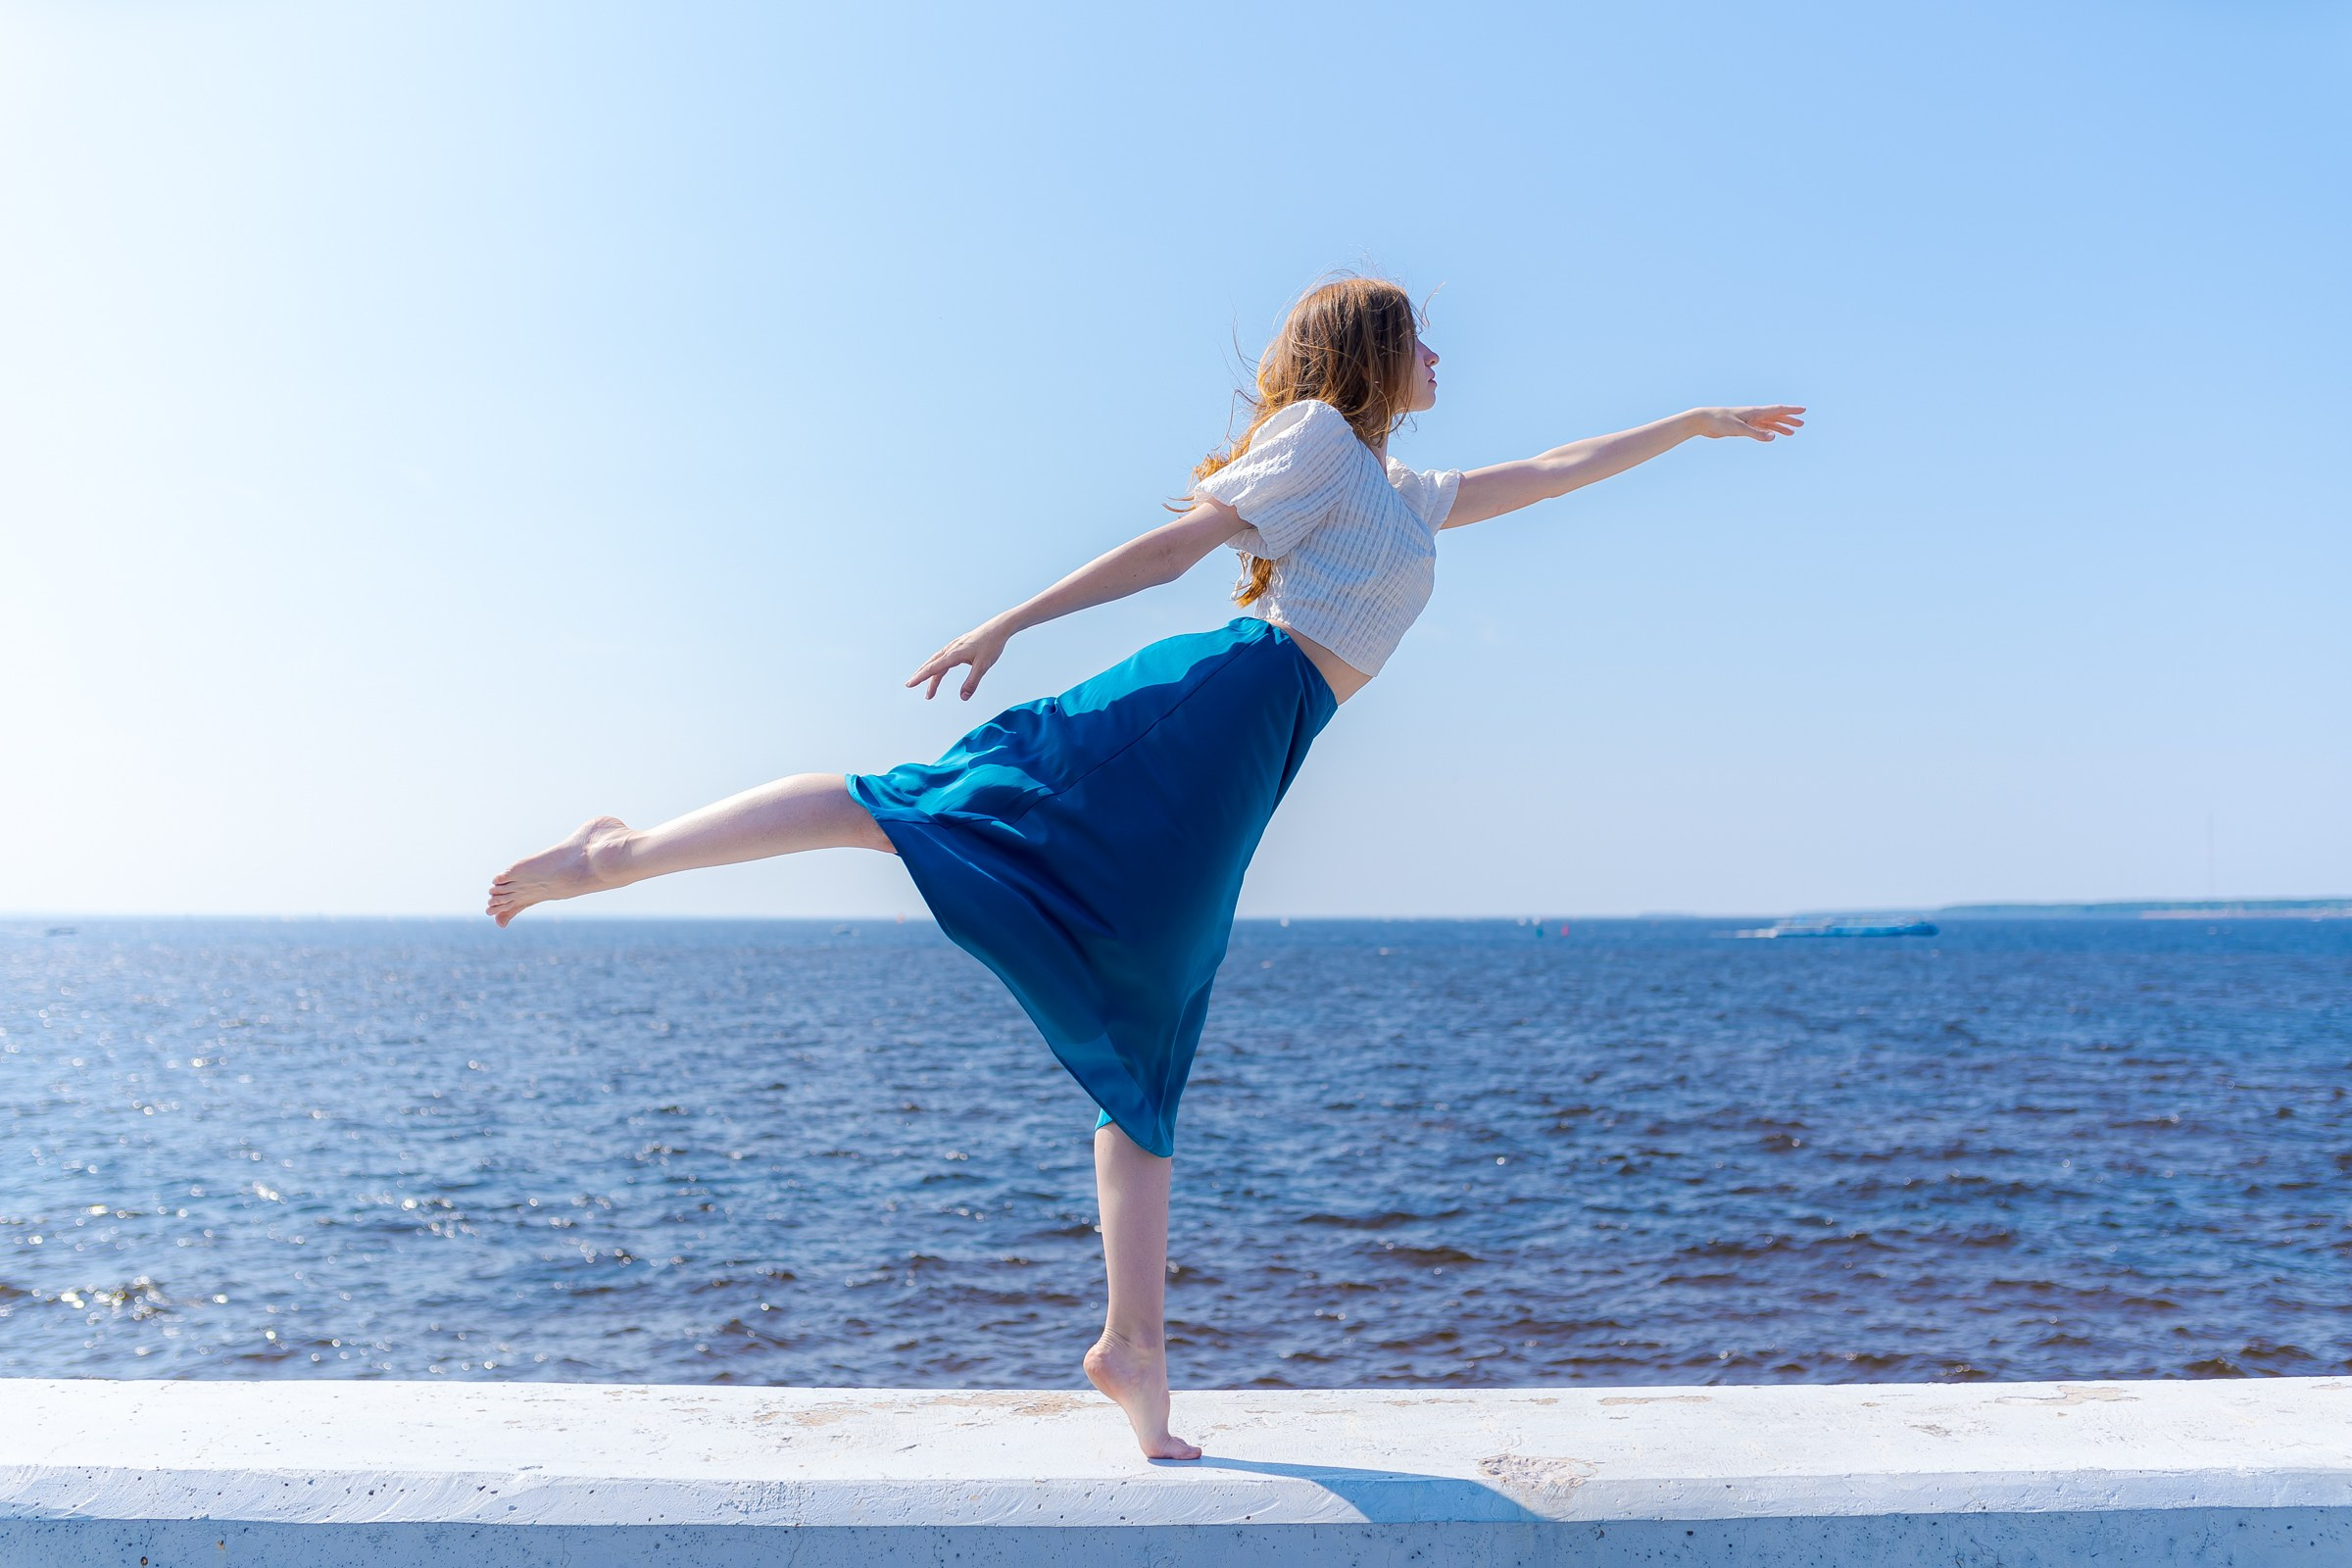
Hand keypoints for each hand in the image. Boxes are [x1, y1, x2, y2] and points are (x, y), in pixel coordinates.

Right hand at [906, 621, 1010, 700]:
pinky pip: (943, 656)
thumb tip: (963, 697)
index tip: (909, 684)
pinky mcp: (959, 645)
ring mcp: (954, 646)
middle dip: (921, 676)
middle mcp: (951, 649)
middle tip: (910, 685)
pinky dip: (938, 665)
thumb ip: (972, 682)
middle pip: (931, 664)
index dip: (920, 678)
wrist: (998, 628)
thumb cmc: (992, 645)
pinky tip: (939, 670)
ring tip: (929, 688)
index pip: (933, 668)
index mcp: (954, 654)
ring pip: (937, 660)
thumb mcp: (983, 666)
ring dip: (930, 673)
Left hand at [1691, 405, 1805, 439]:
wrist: (1704, 420)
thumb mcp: (1739, 429)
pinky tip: (1772, 435)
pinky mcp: (1742, 427)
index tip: (1803, 410)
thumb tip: (1774, 437)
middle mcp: (1754, 415)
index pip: (1777, 410)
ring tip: (1792, 433)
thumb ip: (1756, 434)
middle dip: (1789, 420)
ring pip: (1769, 423)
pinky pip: (1760, 429)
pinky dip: (1768, 431)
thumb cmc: (1720, 421)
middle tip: (1801, 424)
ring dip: (1780, 427)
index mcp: (1755, 412)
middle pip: (1776, 417)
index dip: (1791, 411)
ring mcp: (1748, 421)